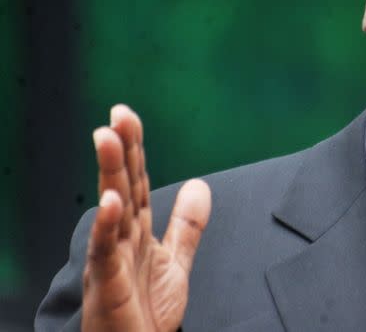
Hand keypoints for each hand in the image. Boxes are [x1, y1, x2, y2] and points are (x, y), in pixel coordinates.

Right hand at [81, 105, 211, 331]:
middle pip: (122, 187)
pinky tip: (112, 201)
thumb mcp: (174, 262)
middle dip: (121, 150)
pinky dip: (107, 227)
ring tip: (107, 138)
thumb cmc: (145, 315)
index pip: (136, 182)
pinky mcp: (108, 289)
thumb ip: (186, 225)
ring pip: (111, 211)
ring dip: (110, 174)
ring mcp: (111, 264)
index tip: (127, 115)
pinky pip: (106, 255)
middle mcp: (120, 242)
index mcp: (136, 233)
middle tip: (118, 114)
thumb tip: (199, 184)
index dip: (134, 149)